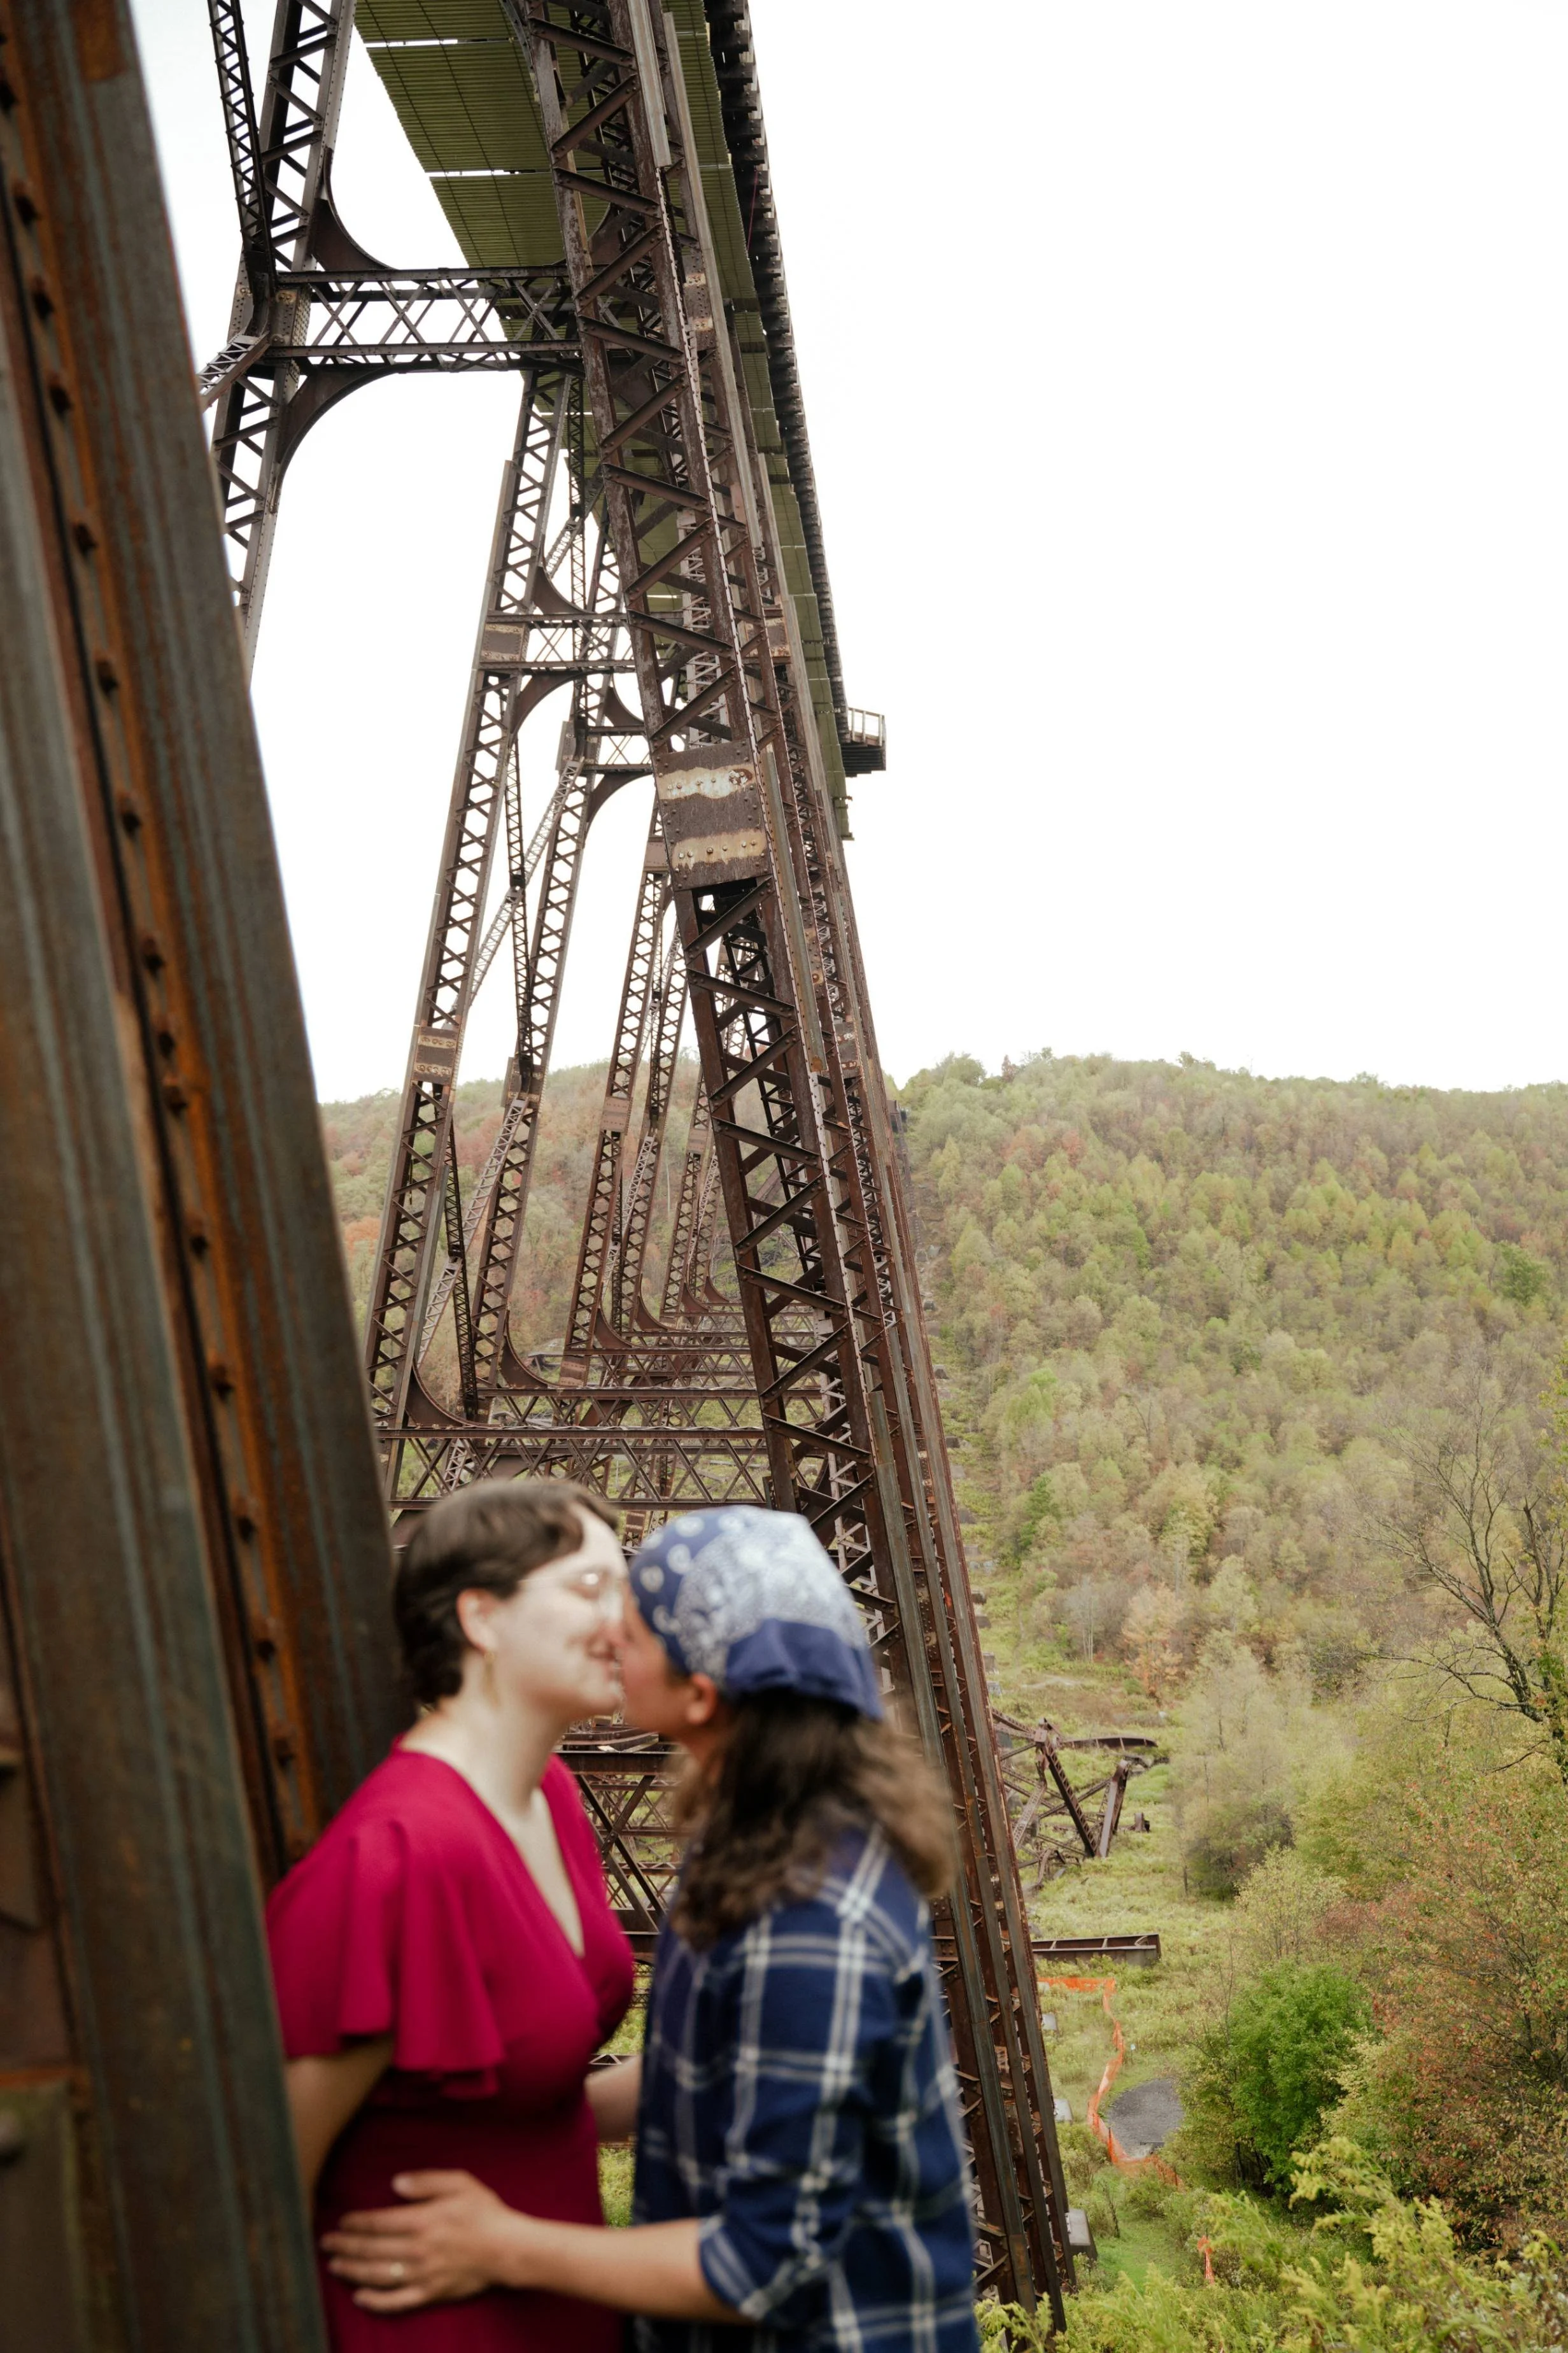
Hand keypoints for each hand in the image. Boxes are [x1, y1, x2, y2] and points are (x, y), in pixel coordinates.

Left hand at [321, 2170, 521, 2311]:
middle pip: (372, 2250)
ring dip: (352, 2271)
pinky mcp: (430, 2294)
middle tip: (326, 2244)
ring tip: (335, 2266)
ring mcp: (422, 2275)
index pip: (379, 2223)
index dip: (356, 2223)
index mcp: (423, 2220)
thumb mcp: (460, 2182)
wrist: (507, 2249)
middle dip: (345, 2246)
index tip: (341, 2223)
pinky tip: (359, 2297)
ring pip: (378, 2275)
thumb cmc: (484, 2212)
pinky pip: (396, 2301)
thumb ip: (427, 2181)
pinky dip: (375, 2301)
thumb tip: (396, 2183)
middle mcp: (417, 2249)